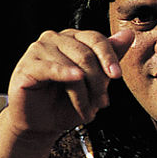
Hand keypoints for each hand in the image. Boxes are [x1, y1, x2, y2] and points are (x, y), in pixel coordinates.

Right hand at [6, 29, 130, 141]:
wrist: (43, 124)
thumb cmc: (69, 102)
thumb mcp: (96, 82)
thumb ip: (111, 57)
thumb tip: (128, 33)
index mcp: (74, 38)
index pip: (96, 39)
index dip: (109, 57)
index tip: (117, 76)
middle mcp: (56, 38)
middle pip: (86, 54)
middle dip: (98, 82)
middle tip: (102, 103)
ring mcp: (39, 49)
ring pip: (72, 65)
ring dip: (84, 93)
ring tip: (86, 110)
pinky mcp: (27, 65)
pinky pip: (51, 67)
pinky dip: (65, 74)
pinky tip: (75, 78)